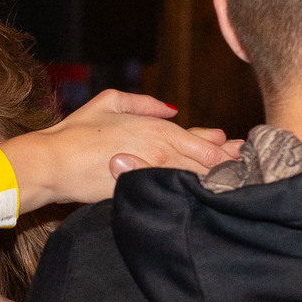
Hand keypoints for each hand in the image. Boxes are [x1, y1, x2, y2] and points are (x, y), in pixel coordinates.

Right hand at [10, 91, 230, 206]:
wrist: (51, 163)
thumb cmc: (75, 132)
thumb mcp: (109, 102)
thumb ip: (143, 103)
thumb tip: (172, 109)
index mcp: (155, 127)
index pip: (198, 140)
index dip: (221, 148)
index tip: (240, 152)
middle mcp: (159, 148)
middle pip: (203, 160)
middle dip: (228, 165)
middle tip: (250, 170)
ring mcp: (152, 170)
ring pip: (193, 177)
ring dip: (215, 181)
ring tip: (237, 187)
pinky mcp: (141, 189)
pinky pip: (173, 191)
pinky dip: (191, 193)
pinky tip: (205, 200)